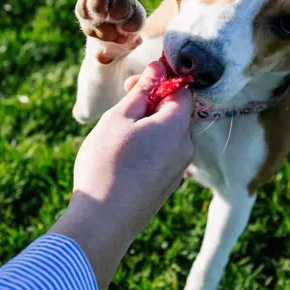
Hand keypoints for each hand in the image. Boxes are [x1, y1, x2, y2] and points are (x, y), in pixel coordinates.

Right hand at [51, 62, 193, 289]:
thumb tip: (158, 68)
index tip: (134, 83)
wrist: (104, 221)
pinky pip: (162, 155)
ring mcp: (177, 170)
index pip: (183, 91)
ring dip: (147, 126)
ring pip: (167, 135)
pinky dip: (147, 147)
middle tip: (123, 104)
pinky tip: (121, 155)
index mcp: (177, 127)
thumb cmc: (107, 163)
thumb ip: (142, 91)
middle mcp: (185, 148)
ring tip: (117, 132)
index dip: (161, 80)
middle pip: (176, 113)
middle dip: (152, 103)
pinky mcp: (166, 186)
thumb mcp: (120, 118)